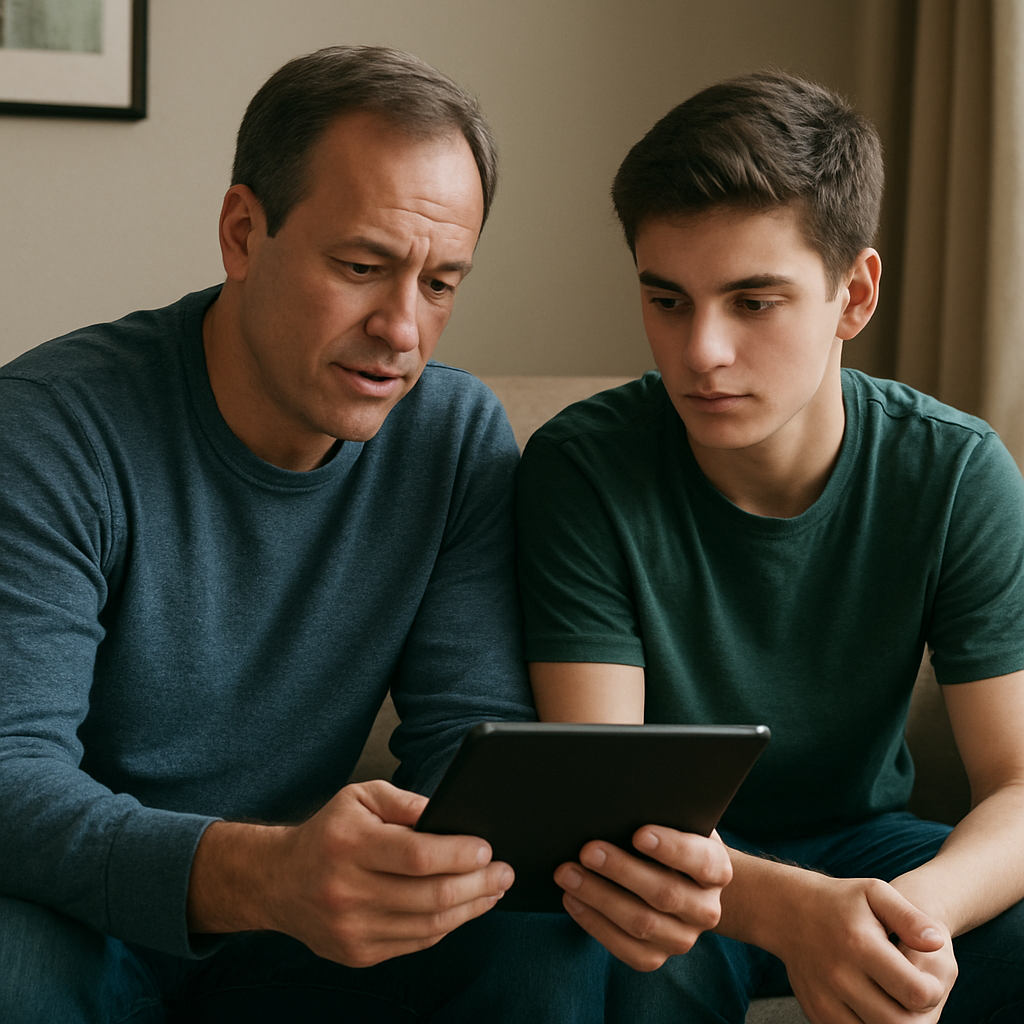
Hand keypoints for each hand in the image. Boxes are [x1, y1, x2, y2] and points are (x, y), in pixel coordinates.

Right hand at [188, 780, 513, 967]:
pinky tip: (464, 909)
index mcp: (349, 844)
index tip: (487, 848)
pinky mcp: (357, 954)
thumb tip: (448, 814)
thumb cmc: (329, 832)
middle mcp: (347, 890)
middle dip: (477, 884)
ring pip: (428, 926)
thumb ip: (404, 801)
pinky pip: (415, 943)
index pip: (416, 855)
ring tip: (493, 890)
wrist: (278, 881)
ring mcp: (351, 928)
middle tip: (504, 872)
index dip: (458, 854)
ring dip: (470, 909)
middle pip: (429, 896)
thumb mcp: (361, 797)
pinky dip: (446, 927)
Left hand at [553, 826, 731, 970]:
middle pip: (665, 894)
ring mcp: (683, 937)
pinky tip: (572, 900)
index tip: (638, 834)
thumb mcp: (676, 824)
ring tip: (567, 874)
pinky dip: (595, 923)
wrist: (682, 882)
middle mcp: (706, 909)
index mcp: (717, 869)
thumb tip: (617, 809)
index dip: (670, 848)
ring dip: (599, 897)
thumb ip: (660, 817)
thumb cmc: (670, 841)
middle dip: (621, 870)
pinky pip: (626, 948)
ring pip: (641, 924)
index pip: (700, 860)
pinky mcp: (657, 956)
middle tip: (587, 850)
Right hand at [778, 874, 955, 1023]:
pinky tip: (872, 1005)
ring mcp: (826, 998)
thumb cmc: (840, 902)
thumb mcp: (875, 893)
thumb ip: (909, 917)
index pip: (916, 992)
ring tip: (893, 999)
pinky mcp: (817, 1013)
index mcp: (859, 945)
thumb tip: (936, 942)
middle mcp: (840, 976)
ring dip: (895, 1023)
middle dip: (918, 1015)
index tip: (925, 977)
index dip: (932, 990)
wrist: (788, 912)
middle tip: (911, 993)